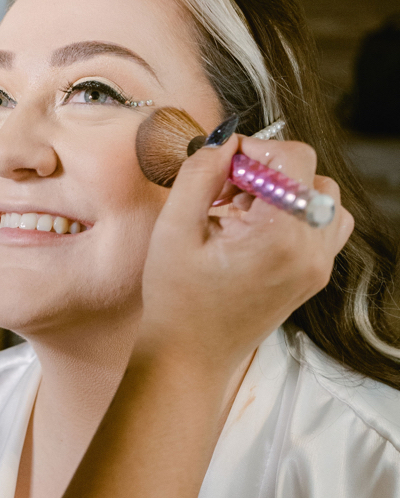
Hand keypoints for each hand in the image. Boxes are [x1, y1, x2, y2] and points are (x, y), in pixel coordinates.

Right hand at [135, 133, 353, 383]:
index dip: (254, 149)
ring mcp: (317, 267)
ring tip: (240, 210)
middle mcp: (311, 252)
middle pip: (311, 175)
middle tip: (224, 190)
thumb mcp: (174, 229)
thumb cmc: (177, 301)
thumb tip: (222, 140)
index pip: (293, 159)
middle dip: (267, 170)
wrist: (190, 357)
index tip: (220, 165)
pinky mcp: (312, 276)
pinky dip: (293, 214)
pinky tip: (253, 228)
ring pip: (323, 198)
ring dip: (284, 191)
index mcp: (280, 238)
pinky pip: (321, 225)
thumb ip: (200, 174)